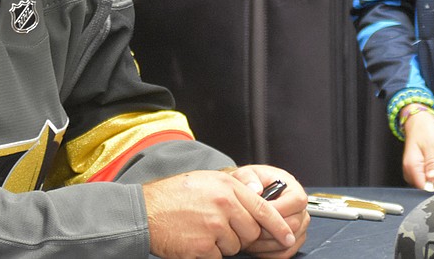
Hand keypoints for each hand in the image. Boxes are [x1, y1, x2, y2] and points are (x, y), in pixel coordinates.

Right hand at [144, 169, 300, 258]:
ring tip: (201, 230)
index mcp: (228, 188)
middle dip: (240, 236)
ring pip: (234, 246)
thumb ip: (234, 192)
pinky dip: (208, 254)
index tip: (288, 237)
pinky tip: (194, 241)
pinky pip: (217, 257)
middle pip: (251, 232)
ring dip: (222, 245)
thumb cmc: (175, 195)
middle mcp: (225, 206)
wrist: (145, 211)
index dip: (279, 226)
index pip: (264, 209)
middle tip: (219, 228)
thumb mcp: (208, 181)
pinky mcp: (202, 247)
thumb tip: (257, 203)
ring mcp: (214, 227)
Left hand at [229, 165, 308, 258]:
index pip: (296, 201)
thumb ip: (248, 178)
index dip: (277, 210)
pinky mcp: (292, 239)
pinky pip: (286, 253)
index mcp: (292, 188)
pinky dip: (269, 253)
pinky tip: (257, 245)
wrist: (249, 194)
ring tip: (250, 236)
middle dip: (269, 229)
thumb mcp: (246, 174)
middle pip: (294, 224)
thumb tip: (255, 189)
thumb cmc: (250, 184)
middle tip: (250, 228)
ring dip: (267, 243)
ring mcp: (299, 225)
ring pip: (290, 242)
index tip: (257, 214)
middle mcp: (299, 207)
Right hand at [402, 109, 433, 190]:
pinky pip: (428, 178)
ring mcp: (413, 171)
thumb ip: (433, 164)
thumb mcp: (432, 145)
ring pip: (428, 184)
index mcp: (412, 167)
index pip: (424, 188)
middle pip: (426, 188)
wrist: (418, 121)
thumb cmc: (425, 130)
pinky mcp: (418, 170)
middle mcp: (410, 172)